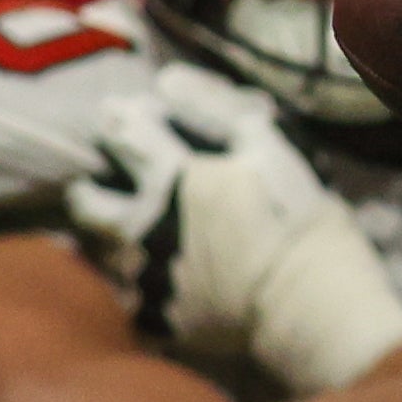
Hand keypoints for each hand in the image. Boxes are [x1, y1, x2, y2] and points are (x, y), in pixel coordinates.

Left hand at [65, 65, 401, 396]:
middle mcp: (141, 226)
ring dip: (112, 238)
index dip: (122, 122)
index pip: (122, 135)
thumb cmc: (301, 222)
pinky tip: (164, 283)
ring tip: (139, 237)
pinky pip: (129, 300)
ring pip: (99, 251)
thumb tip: (167, 80)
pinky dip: (138, 286)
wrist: (315, 310)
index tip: (126, 120)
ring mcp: (144, 278)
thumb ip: (216, 107)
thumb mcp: (272, 148)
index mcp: (170, 177)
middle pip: (85, 200)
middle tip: (105, 185)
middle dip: (90, 185)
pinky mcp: (155, 321)